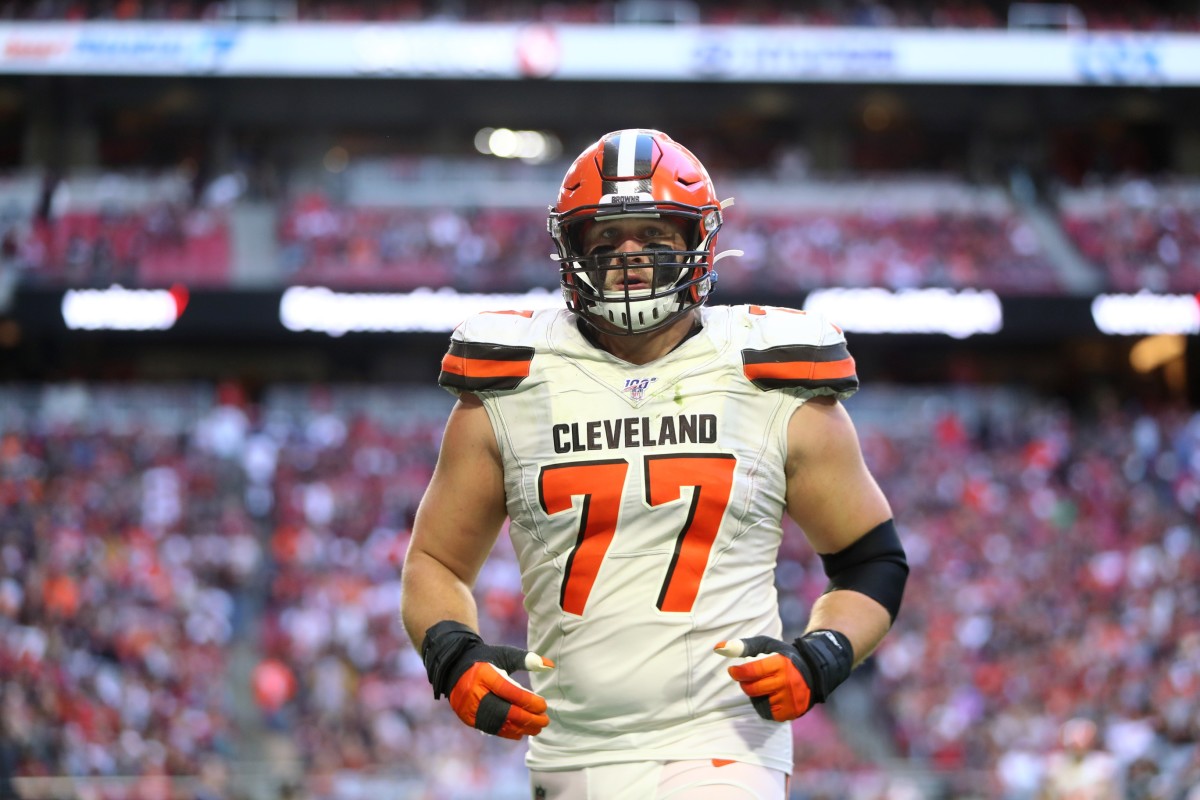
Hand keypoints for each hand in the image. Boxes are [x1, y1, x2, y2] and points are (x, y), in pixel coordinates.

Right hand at [422, 621, 554, 739]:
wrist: (454, 666)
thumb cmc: (485, 659)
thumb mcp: (504, 654)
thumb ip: (527, 659)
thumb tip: (550, 665)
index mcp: (483, 673)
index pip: (509, 691)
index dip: (528, 701)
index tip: (543, 705)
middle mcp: (474, 692)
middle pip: (504, 711)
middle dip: (527, 719)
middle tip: (545, 721)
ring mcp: (468, 707)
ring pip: (497, 723)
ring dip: (519, 728)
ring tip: (536, 728)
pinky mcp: (466, 717)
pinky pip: (489, 728)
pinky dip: (506, 731)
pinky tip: (521, 732)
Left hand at [714, 630, 851, 721]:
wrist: (814, 672)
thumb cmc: (784, 657)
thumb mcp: (768, 645)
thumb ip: (744, 646)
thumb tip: (719, 648)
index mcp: (781, 664)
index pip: (753, 671)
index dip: (738, 672)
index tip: (732, 671)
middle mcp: (787, 683)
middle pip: (753, 689)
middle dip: (746, 683)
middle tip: (748, 678)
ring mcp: (790, 699)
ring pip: (759, 702)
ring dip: (756, 695)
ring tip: (765, 686)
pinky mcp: (792, 712)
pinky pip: (768, 713)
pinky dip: (765, 706)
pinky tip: (771, 696)